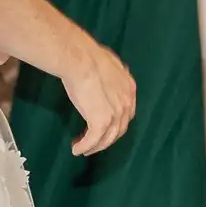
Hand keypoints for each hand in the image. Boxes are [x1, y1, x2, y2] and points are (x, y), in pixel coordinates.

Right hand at [62, 38, 135, 155]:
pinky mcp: (101, 121)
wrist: (80, 60)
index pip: (126, 113)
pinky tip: (76, 149)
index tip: (105, 127)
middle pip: (119, 129)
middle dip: (107, 138)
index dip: (116, 123)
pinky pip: (93, 139)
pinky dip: (85, 146)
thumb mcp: (106, 63)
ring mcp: (115, 114)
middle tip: (95, 143)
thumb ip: (109, 73)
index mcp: (129, 88)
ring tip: (84, 150)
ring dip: (95, 147)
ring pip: (108, 138)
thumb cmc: (87, 57)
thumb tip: (104, 74)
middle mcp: (126, 103)